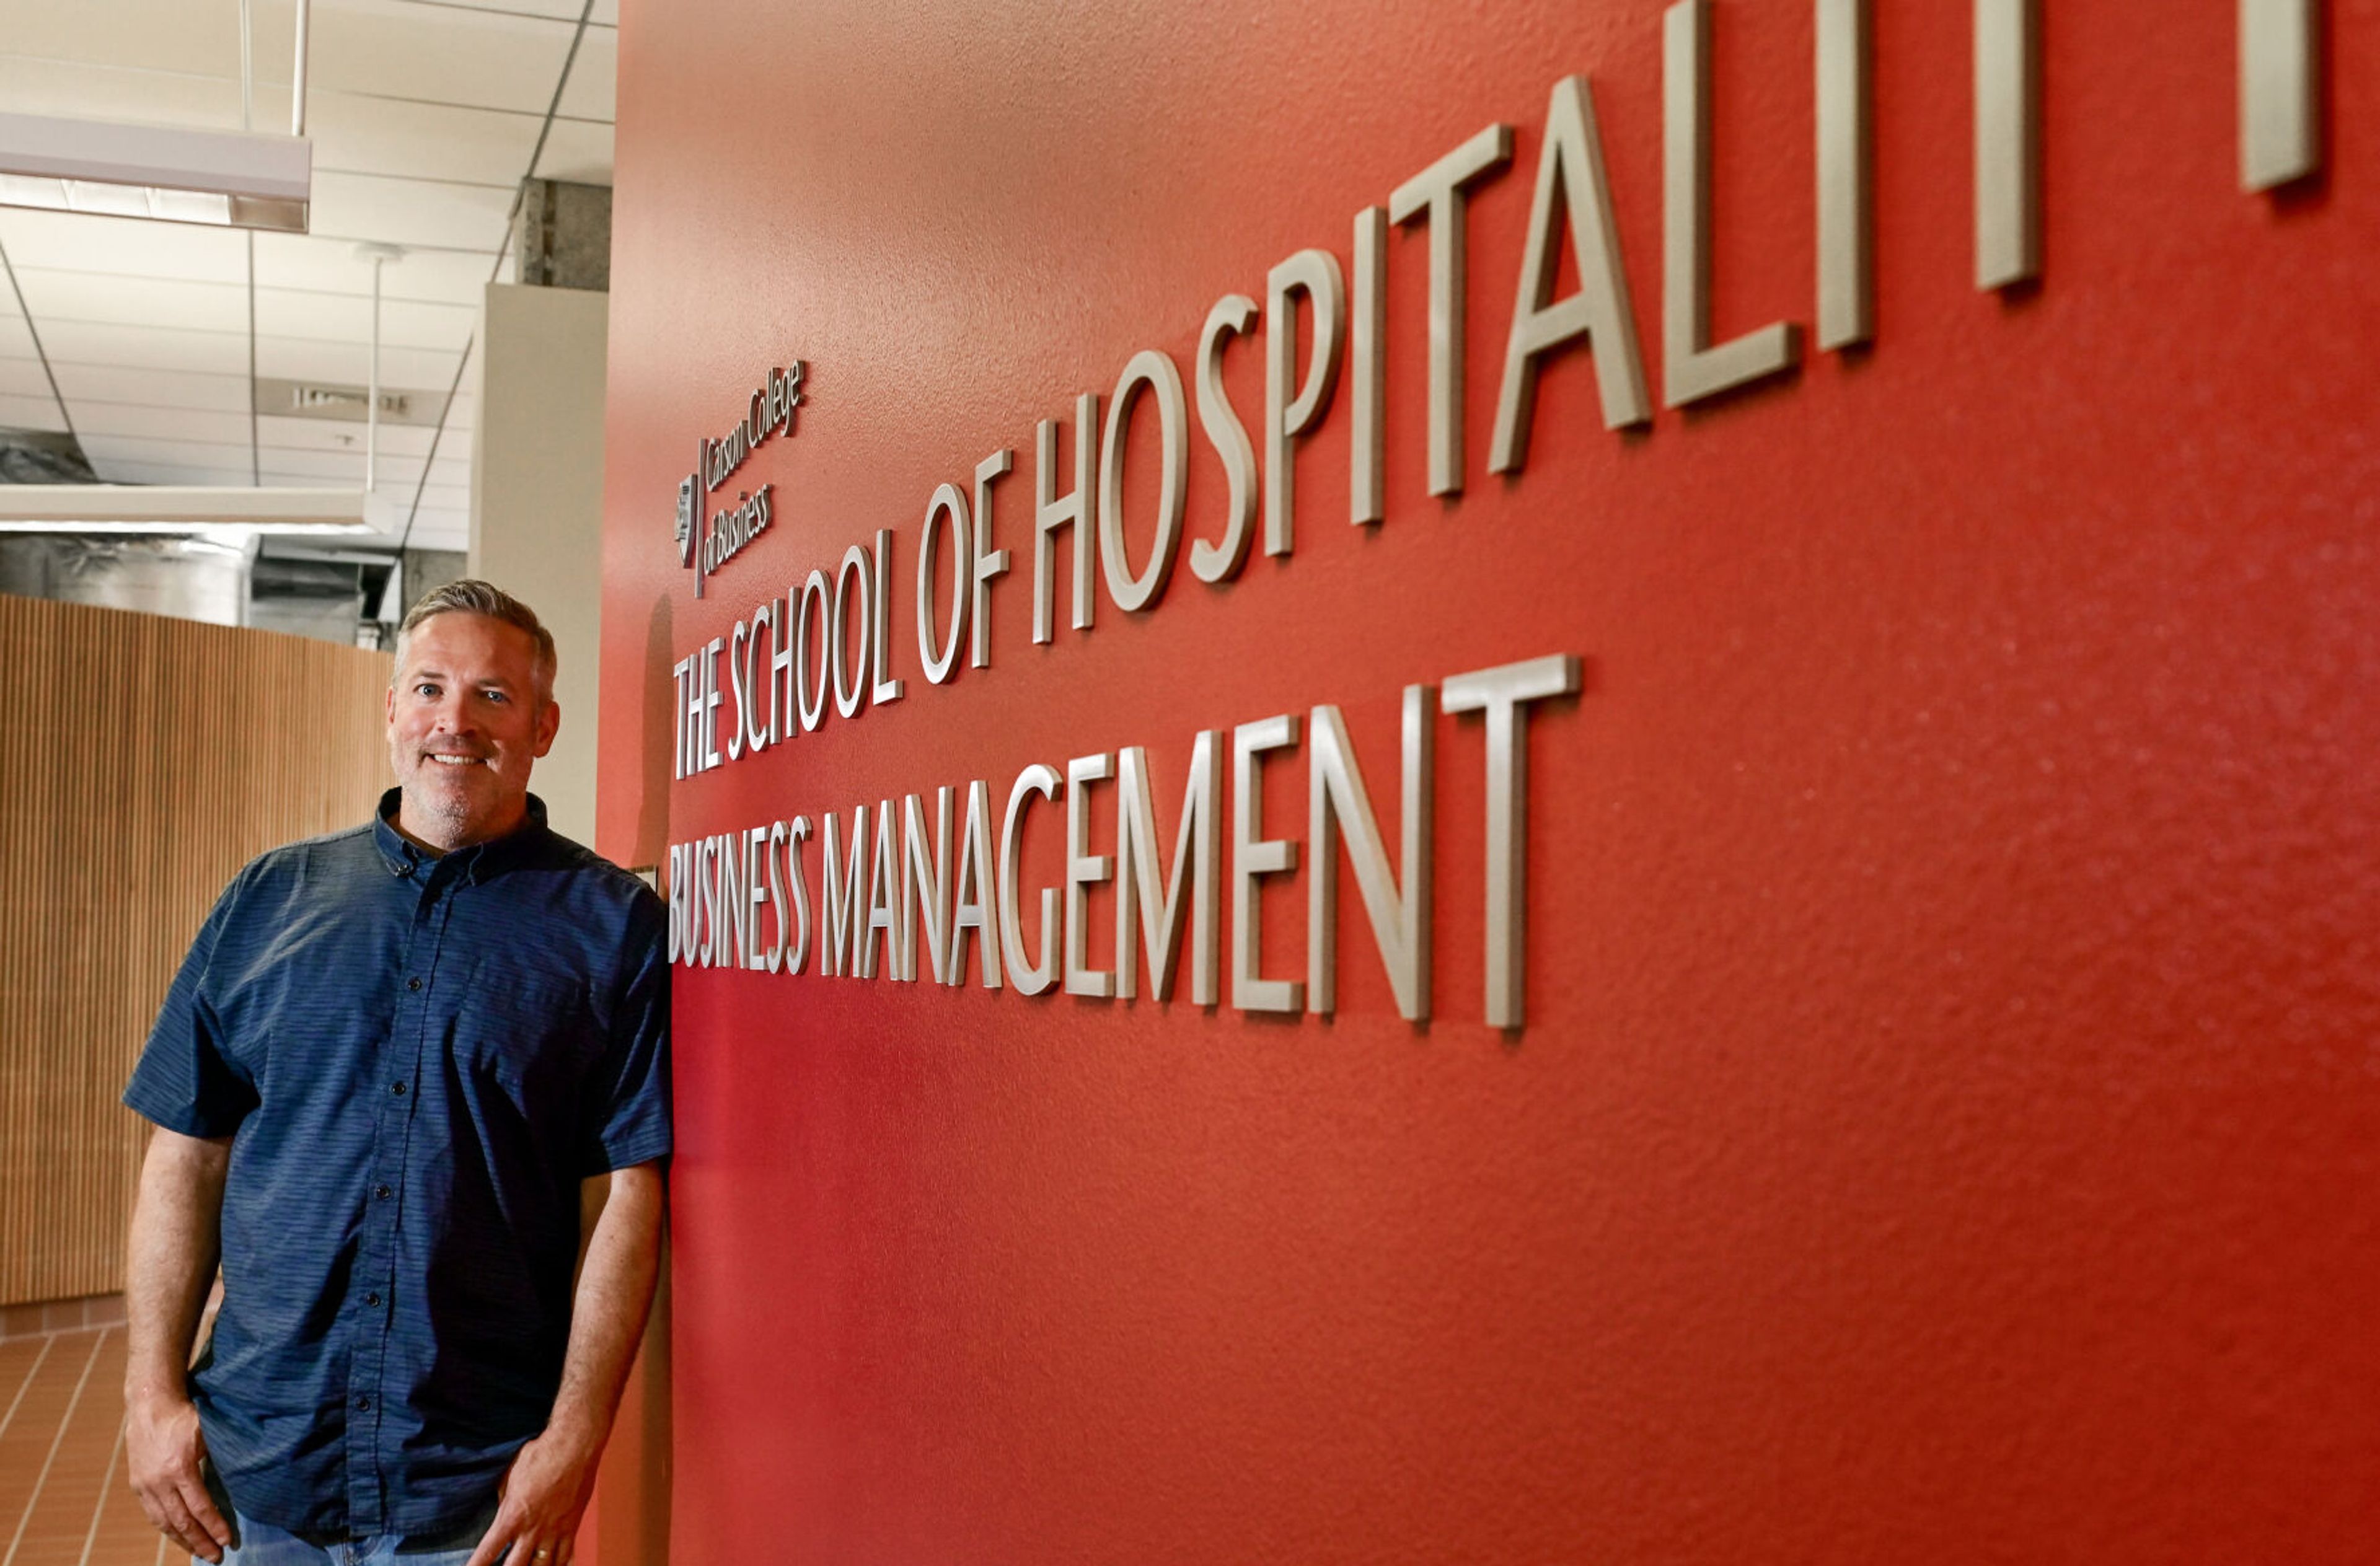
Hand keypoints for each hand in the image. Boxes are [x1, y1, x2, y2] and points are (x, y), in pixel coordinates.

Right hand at [124, 1393, 233, 1563]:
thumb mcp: (209, 1431)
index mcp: (180, 1468)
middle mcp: (159, 1481)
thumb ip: (221, 1456)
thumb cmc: (186, 1415)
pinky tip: (179, 1537)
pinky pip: (153, 1514)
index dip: (214, 1527)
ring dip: (183, 1541)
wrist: (150, 1405)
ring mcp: (145, 1485)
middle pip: (181, 1521)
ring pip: (164, 1523)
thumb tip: (246, 1476)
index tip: (227, 1541)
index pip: (200, 1507)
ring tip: (200, 1553)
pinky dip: (167, 1529)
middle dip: (200, 1542)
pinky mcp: (138, 1485)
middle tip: (215, 1557)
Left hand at [464, 1424, 601, 1565]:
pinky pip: (565, 1557)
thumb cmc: (540, 1456)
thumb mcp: (510, 1477)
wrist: (574, 1445)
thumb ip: (504, 1501)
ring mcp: (554, 1530)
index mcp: (512, 1516)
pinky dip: (558, 1565)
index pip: (488, 1551)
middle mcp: (532, 1529)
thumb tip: (502, 1512)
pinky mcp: (572, 1526)